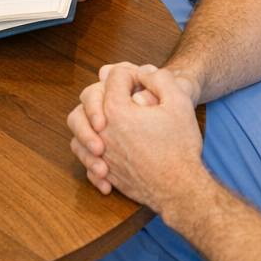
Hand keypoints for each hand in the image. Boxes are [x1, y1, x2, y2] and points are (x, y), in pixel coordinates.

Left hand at [81, 65, 204, 210]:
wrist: (182, 189)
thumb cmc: (181, 147)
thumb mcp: (179, 102)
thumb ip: (159, 78)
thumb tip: (142, 71)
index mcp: (117, 109)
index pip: (115, 77)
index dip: (132, 74)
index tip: (144, 83)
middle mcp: (103, 130)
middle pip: (88, 98)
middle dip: (106, 91)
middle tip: (124, 98)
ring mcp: (102, 153)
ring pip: (78, 130)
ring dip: (90, 122)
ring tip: (104, 125)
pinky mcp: (106, 172)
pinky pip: (86, 159)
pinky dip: (91, 153)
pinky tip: (105, 154)